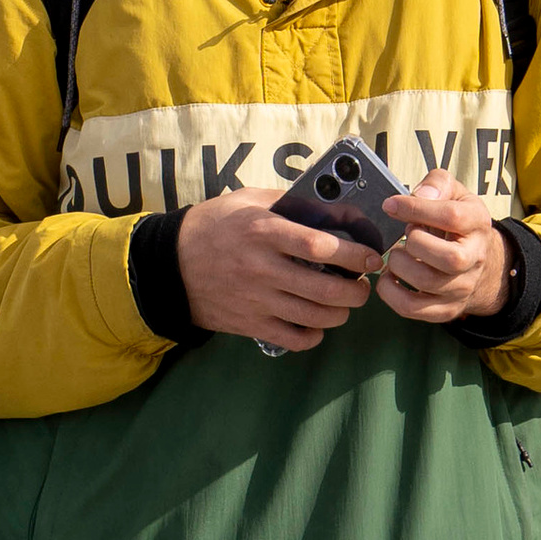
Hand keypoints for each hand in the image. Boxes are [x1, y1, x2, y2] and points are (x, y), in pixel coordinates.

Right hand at [176, 190, 378, 351]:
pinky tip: (315, 324)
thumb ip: (290, 202)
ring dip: (341, 314)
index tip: (371, 257)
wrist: (169, 264)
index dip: (355, 255)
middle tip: (361, 285)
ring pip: (316, 318)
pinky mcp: (250, 324)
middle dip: (356, 291)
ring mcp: (257, 300)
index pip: (322, 246)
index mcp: (265, 232)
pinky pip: (294, 340)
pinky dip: (314, 336)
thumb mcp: (247, 200)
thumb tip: (335, 210)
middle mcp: (263, 268)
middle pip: (327, 290)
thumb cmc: (212, 226)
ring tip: (344, 304)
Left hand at [374, 173, 511, 327]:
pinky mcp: (444, 309)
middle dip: (415, 243)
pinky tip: (390, 277)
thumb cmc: (459, 224)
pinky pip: (412, 308)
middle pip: (449, 258)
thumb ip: (437, 185)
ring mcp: (461, 288)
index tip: (391, 205)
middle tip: (404, 236)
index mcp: (477, 225)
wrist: (481, 262)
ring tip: (397, 255)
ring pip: (427, 283)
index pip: (451, 217)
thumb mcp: (455, 194)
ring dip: (399, 266)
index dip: (416, 209)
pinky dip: (390, 293)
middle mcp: (474, 259)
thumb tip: (417, 196)